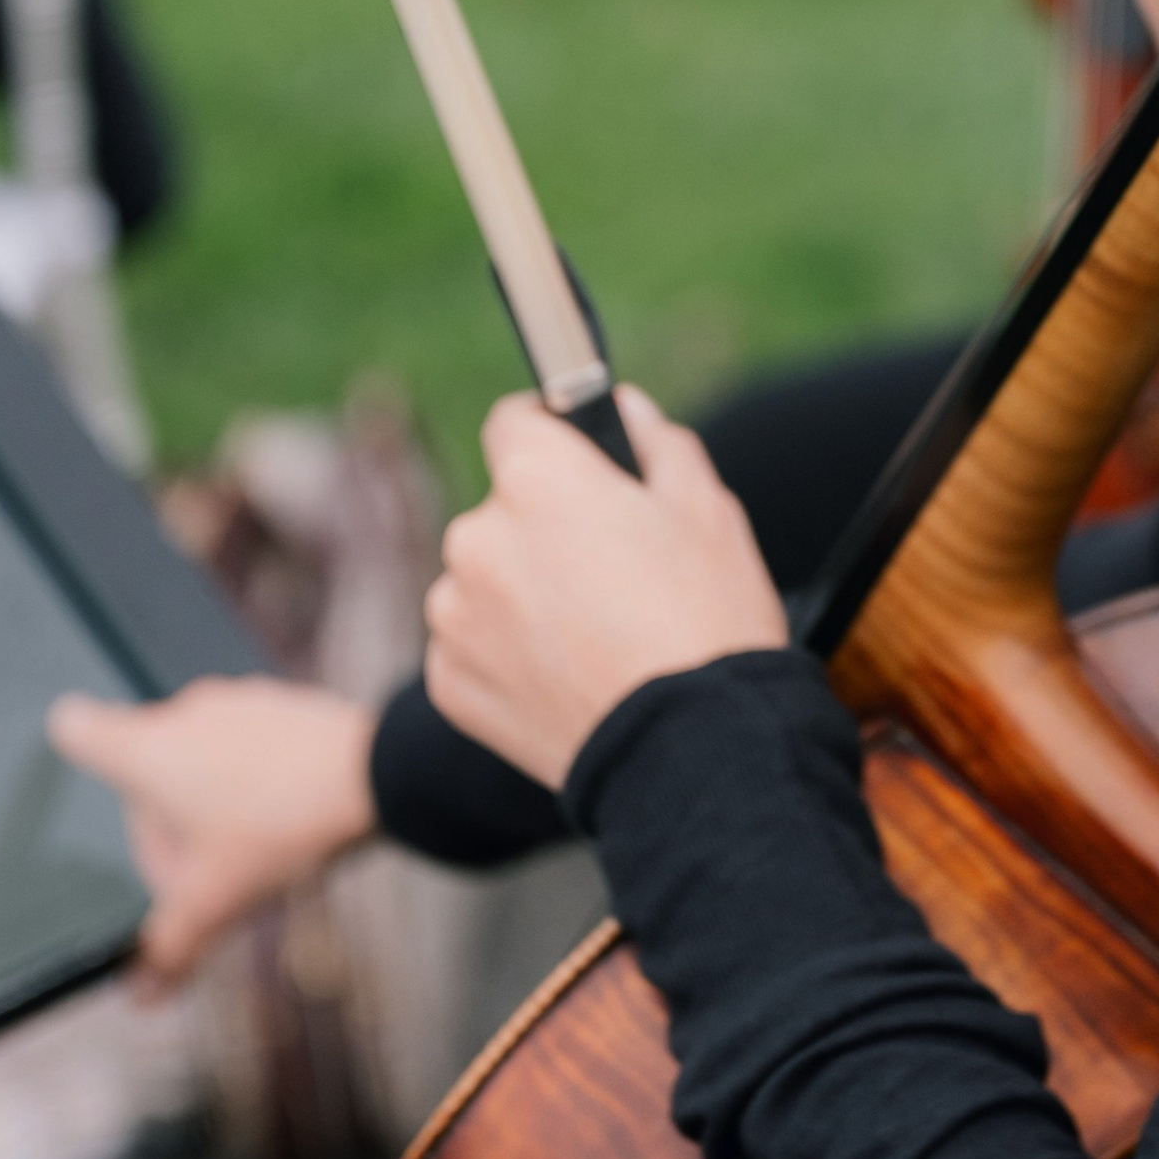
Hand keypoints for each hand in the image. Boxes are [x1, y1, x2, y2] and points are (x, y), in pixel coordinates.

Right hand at [48, 676, 378, 984]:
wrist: (378, 775)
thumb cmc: (281, 827)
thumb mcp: (216, 902)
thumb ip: (170, 948)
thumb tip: (142, 992)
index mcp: (145, 751)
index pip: (78, 728)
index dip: (74, 741)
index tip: (81, 755)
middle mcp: (184, 712)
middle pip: (147, 767)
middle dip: (164, 822)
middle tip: (197, 871)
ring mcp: (237, 701)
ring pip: (202, 756)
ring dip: (211, 801)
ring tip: (248, 849)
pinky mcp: (285, 704)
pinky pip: (252, 745)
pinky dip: (256, 779)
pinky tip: (285, 822)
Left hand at [424, 387, 787, 789]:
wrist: (692, 749)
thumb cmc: (709, 620)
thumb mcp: (707, 508)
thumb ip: (656, 440)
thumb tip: (622, 408)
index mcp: (537, 480)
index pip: (514, 421)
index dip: (551, 434)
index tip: (579, 463)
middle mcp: (477, 538)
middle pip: (504, 511)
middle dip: (546, 528)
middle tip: (614, 573)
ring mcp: (456, 614)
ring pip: (484, 581)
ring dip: (521, 594)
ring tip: (594, 637)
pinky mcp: (449, 682)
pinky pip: (473, 647)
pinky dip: (508, 656)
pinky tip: (570, 676)